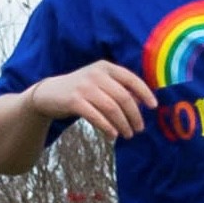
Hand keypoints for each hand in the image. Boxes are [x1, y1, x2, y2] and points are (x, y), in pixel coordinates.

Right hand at [25, 61, 151, 142]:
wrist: (49, 93)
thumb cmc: (81, 90)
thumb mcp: (100, 83)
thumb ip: (119, 88)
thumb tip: (142, 101)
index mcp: (105, 67)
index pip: (131, 79)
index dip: (145, 93)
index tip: (154, 106)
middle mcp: (96, 74)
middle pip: (123, 97)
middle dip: (134, 115)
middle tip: (139, 129)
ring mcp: (84, 87)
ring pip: (112, 108)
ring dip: (123, 124)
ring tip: (128, 134)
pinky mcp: (74, 101)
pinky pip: (96, 116)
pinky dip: (107, 127)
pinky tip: (113, 135)